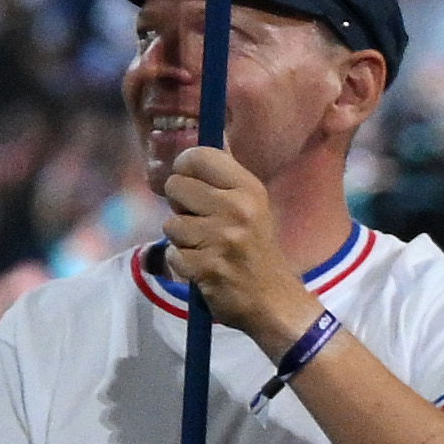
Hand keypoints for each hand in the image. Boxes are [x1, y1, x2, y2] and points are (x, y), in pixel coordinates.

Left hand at [157, 144, 309, 349]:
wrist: (272, 299)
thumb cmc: (257, 248)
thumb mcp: (253, 206)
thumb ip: (225, 177)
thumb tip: (202, 143)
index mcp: (248, 188)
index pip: (199, 156)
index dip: (184, 166)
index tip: (188, 179)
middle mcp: (236, 208)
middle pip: (175, 186)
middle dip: (180, 204)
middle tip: (199, 220)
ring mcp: (221, 238)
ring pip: (170, 224)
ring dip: (181, 238)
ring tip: (205, 246)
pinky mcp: (206, 267)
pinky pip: (172, 254)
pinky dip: (182, 263)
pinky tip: (203, 266)